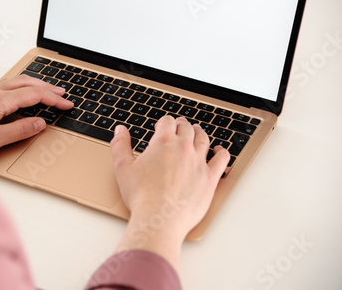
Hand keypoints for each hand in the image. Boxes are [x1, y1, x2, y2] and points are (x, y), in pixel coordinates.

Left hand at [0, 75, 73, 155]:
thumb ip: (20, 130)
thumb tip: (40, 123)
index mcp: (0, 100)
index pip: (35, 95)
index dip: (54, 99)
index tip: (67, 104)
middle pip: (26, 83)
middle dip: (46, 87)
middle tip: (61, 93)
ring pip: (12, 82)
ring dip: (31, 84)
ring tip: (42, 89)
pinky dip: (10, 86)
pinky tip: (8, 91)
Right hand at [110, 116, 229, 267]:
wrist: (159, 219)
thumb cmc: (141, 197)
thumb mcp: (123, 168)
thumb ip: (120, 145)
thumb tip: (120, 130)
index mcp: (163, 142)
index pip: (167, 122)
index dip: (164, 122)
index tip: (162, 126)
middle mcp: (183, 148)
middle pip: (186, 128)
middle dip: (181, 125)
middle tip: (179, 127)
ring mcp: (199, 162)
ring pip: (204, 139)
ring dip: (199, 133)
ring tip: (197, 133)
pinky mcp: (210, 178)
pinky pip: (221, 159)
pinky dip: (221, 152)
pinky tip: (219, 151)